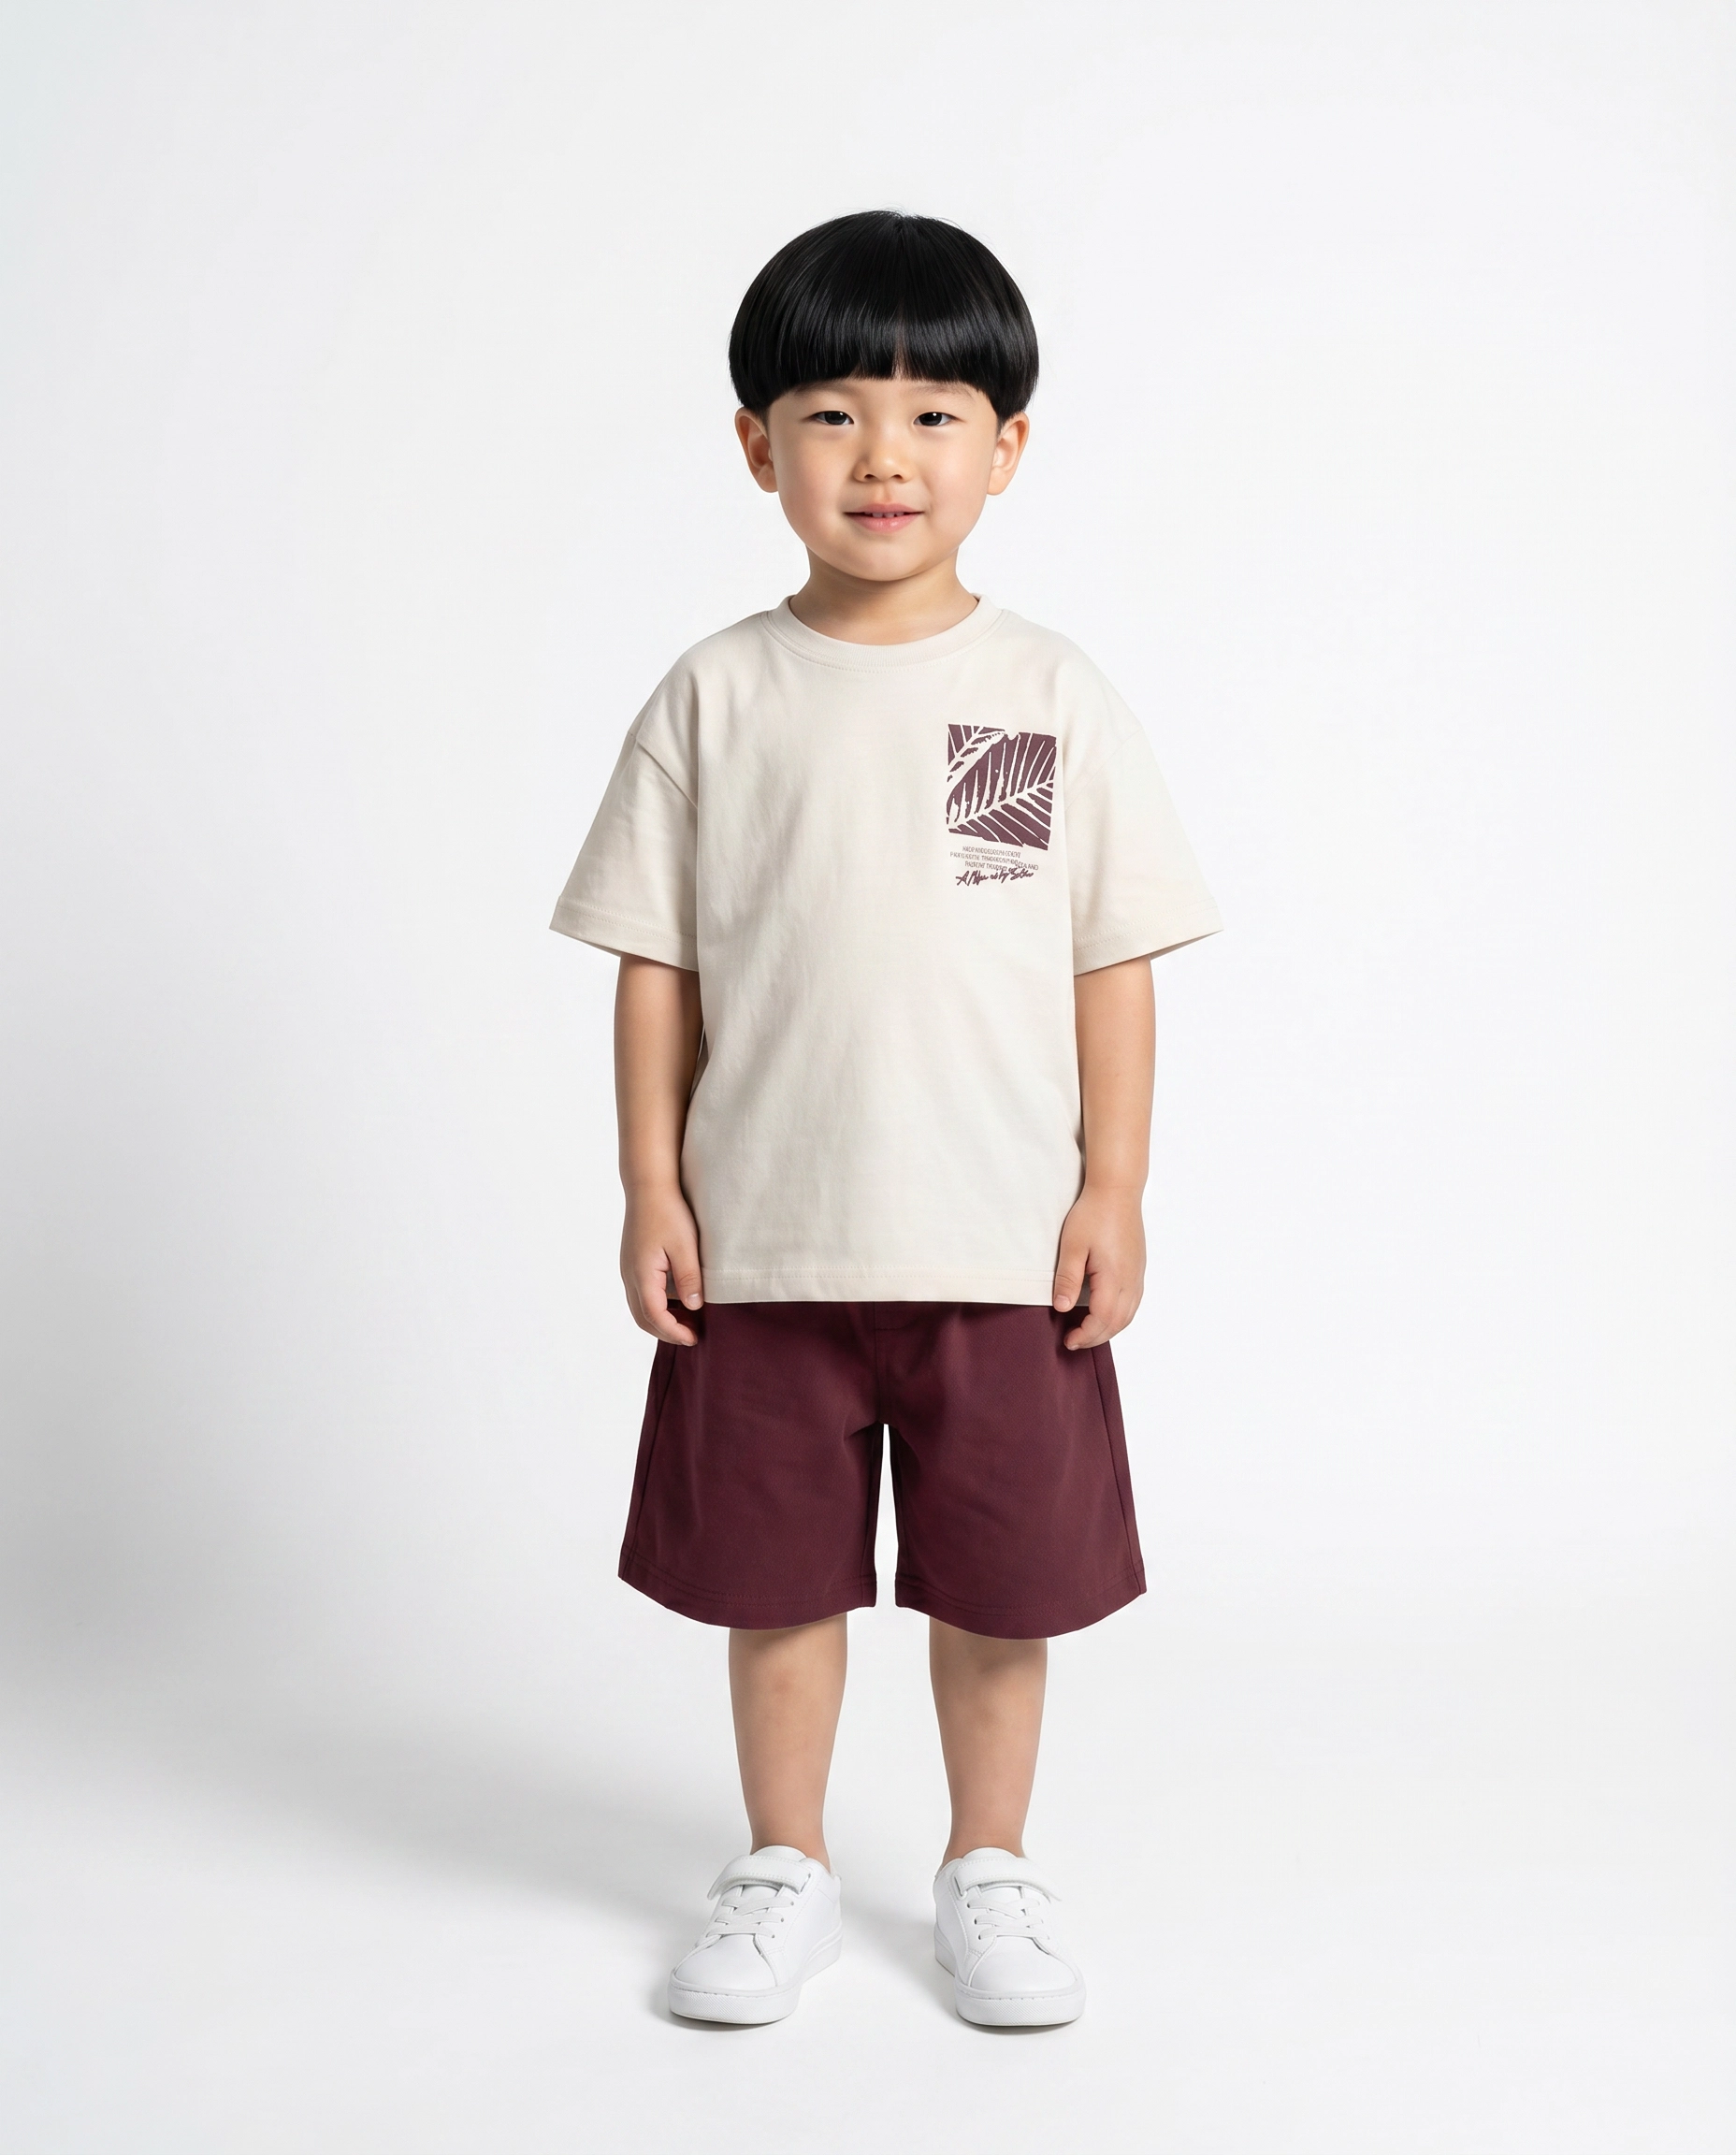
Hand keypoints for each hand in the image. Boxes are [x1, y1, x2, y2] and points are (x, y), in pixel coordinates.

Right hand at [621, 1185, 703, 1345]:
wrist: (648, 1186)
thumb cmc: (668, 1212)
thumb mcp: (685, 1246)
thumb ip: (689, 1279)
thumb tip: (694, 1307)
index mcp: (641, 1274)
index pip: (654, 1316)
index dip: (674, 1332)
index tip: (694, 1339)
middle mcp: (630, 1276)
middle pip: (643, 1318)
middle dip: (666, 1332)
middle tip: (692, 1336)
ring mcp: (628, 1270)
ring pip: (639, 1308)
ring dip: (660, 1320)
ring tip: (687, 1322)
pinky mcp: (632, 1264)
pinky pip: (640, 1295)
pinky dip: (656, 1307)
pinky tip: (677, 1302)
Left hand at [1052, 1184, 1144, 1348]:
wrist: (1117, 1191)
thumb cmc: (1093, 1214)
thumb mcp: (1072, 1246)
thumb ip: (1067, 1279)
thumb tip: (1062, 1308)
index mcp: (1115, 1277)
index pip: (1103, 1319)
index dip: (1086, 1335)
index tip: (1068, 1341)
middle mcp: (1131, 1280)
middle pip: (1118, 1322)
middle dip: (1096, 1337)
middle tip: (1074, 1341)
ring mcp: (1138, 1275)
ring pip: (1129, 1314)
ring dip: (1109, 1329)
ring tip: (1087, 1331)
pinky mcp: (1138, 1268)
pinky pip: (1133, 1302)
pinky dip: (1119, 1316)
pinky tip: (1104, 1313)